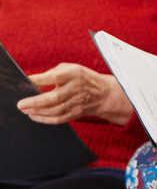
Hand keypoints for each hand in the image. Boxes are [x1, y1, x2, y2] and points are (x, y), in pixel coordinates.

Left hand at [17, 63, 132, 124]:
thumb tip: (32, 81)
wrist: (104, 94)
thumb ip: (53, 73)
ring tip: (25, 110)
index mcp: (74, 74)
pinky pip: (59, 119)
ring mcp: (77, 102)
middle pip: (54, 98)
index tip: (25, 80)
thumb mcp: (71, 68)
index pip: (55, 77)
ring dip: (38, 112)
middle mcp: (76, 88)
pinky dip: (45, 119)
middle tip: (20, 104)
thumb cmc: (83, 78)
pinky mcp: (76, 113)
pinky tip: (34, 116)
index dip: (39, 79)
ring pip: (55, 110)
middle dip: (35, 102)